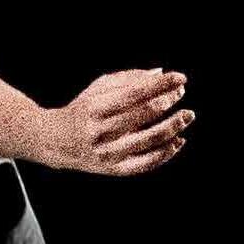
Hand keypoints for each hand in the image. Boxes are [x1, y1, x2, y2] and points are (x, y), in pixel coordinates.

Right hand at [46, 69, 190, 175]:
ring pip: (149, 139)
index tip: (180, 78)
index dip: (161, 85)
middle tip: (181, 93)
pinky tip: (178, 141)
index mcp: (95, 107)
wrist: (56, 142)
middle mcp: (100, 131)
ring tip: (187, 115)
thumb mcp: (97, 89)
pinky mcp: (115, 169)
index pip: (135, 93)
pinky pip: (147, 162)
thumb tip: (160, 74)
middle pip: (144, 114)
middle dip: (169, 101)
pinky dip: (166, 152)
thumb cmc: (82, 110)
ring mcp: (108, 152)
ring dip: (173, 126)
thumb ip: (128, 79)